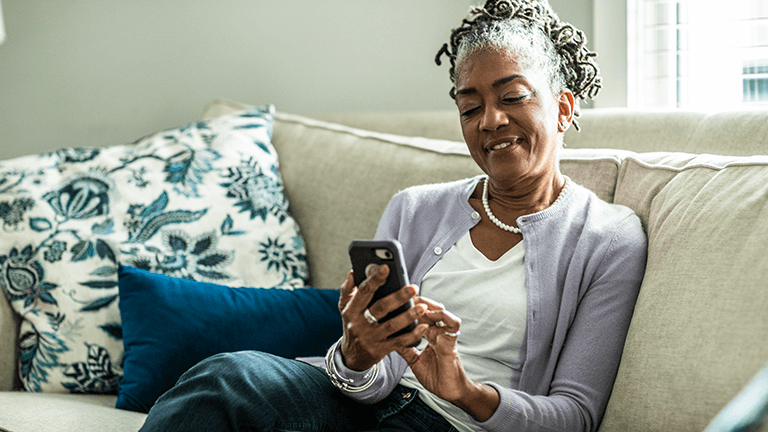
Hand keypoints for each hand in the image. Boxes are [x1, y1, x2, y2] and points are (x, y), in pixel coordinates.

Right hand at [337, 265, 427, 370]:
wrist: (352, 356)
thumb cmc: (353, 325)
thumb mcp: (345, 308)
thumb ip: (348, 289)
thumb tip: (352, 272)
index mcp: (351, 310)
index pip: (363, 292)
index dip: (374, 279)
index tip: (387, 268)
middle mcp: (359, 324)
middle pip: (380, 308)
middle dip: (398, 297)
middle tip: (413, 288)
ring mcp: (371, 338)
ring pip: (392, 326)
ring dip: (408, 316)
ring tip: (422, 307)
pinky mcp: (380, 350)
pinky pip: (399, 342)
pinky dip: (412, 335)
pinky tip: (423, 327)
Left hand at [397, 298, 499, 420]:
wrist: (449, 391)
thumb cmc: (435, 377)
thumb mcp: (414, 360)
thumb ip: (405, 348)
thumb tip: (389, 339)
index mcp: (429, 335)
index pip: (420, 316)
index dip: (411, 307)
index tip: (398, 301)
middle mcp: (437, 332)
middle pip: (429, 310)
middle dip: (418, 302)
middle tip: (406, 296)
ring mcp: (445, 335)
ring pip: (440, 312)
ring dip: (430, 305)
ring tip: (418, 301)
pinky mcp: (452, 341)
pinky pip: (453, 324)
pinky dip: (445, 316)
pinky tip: (434, 313)